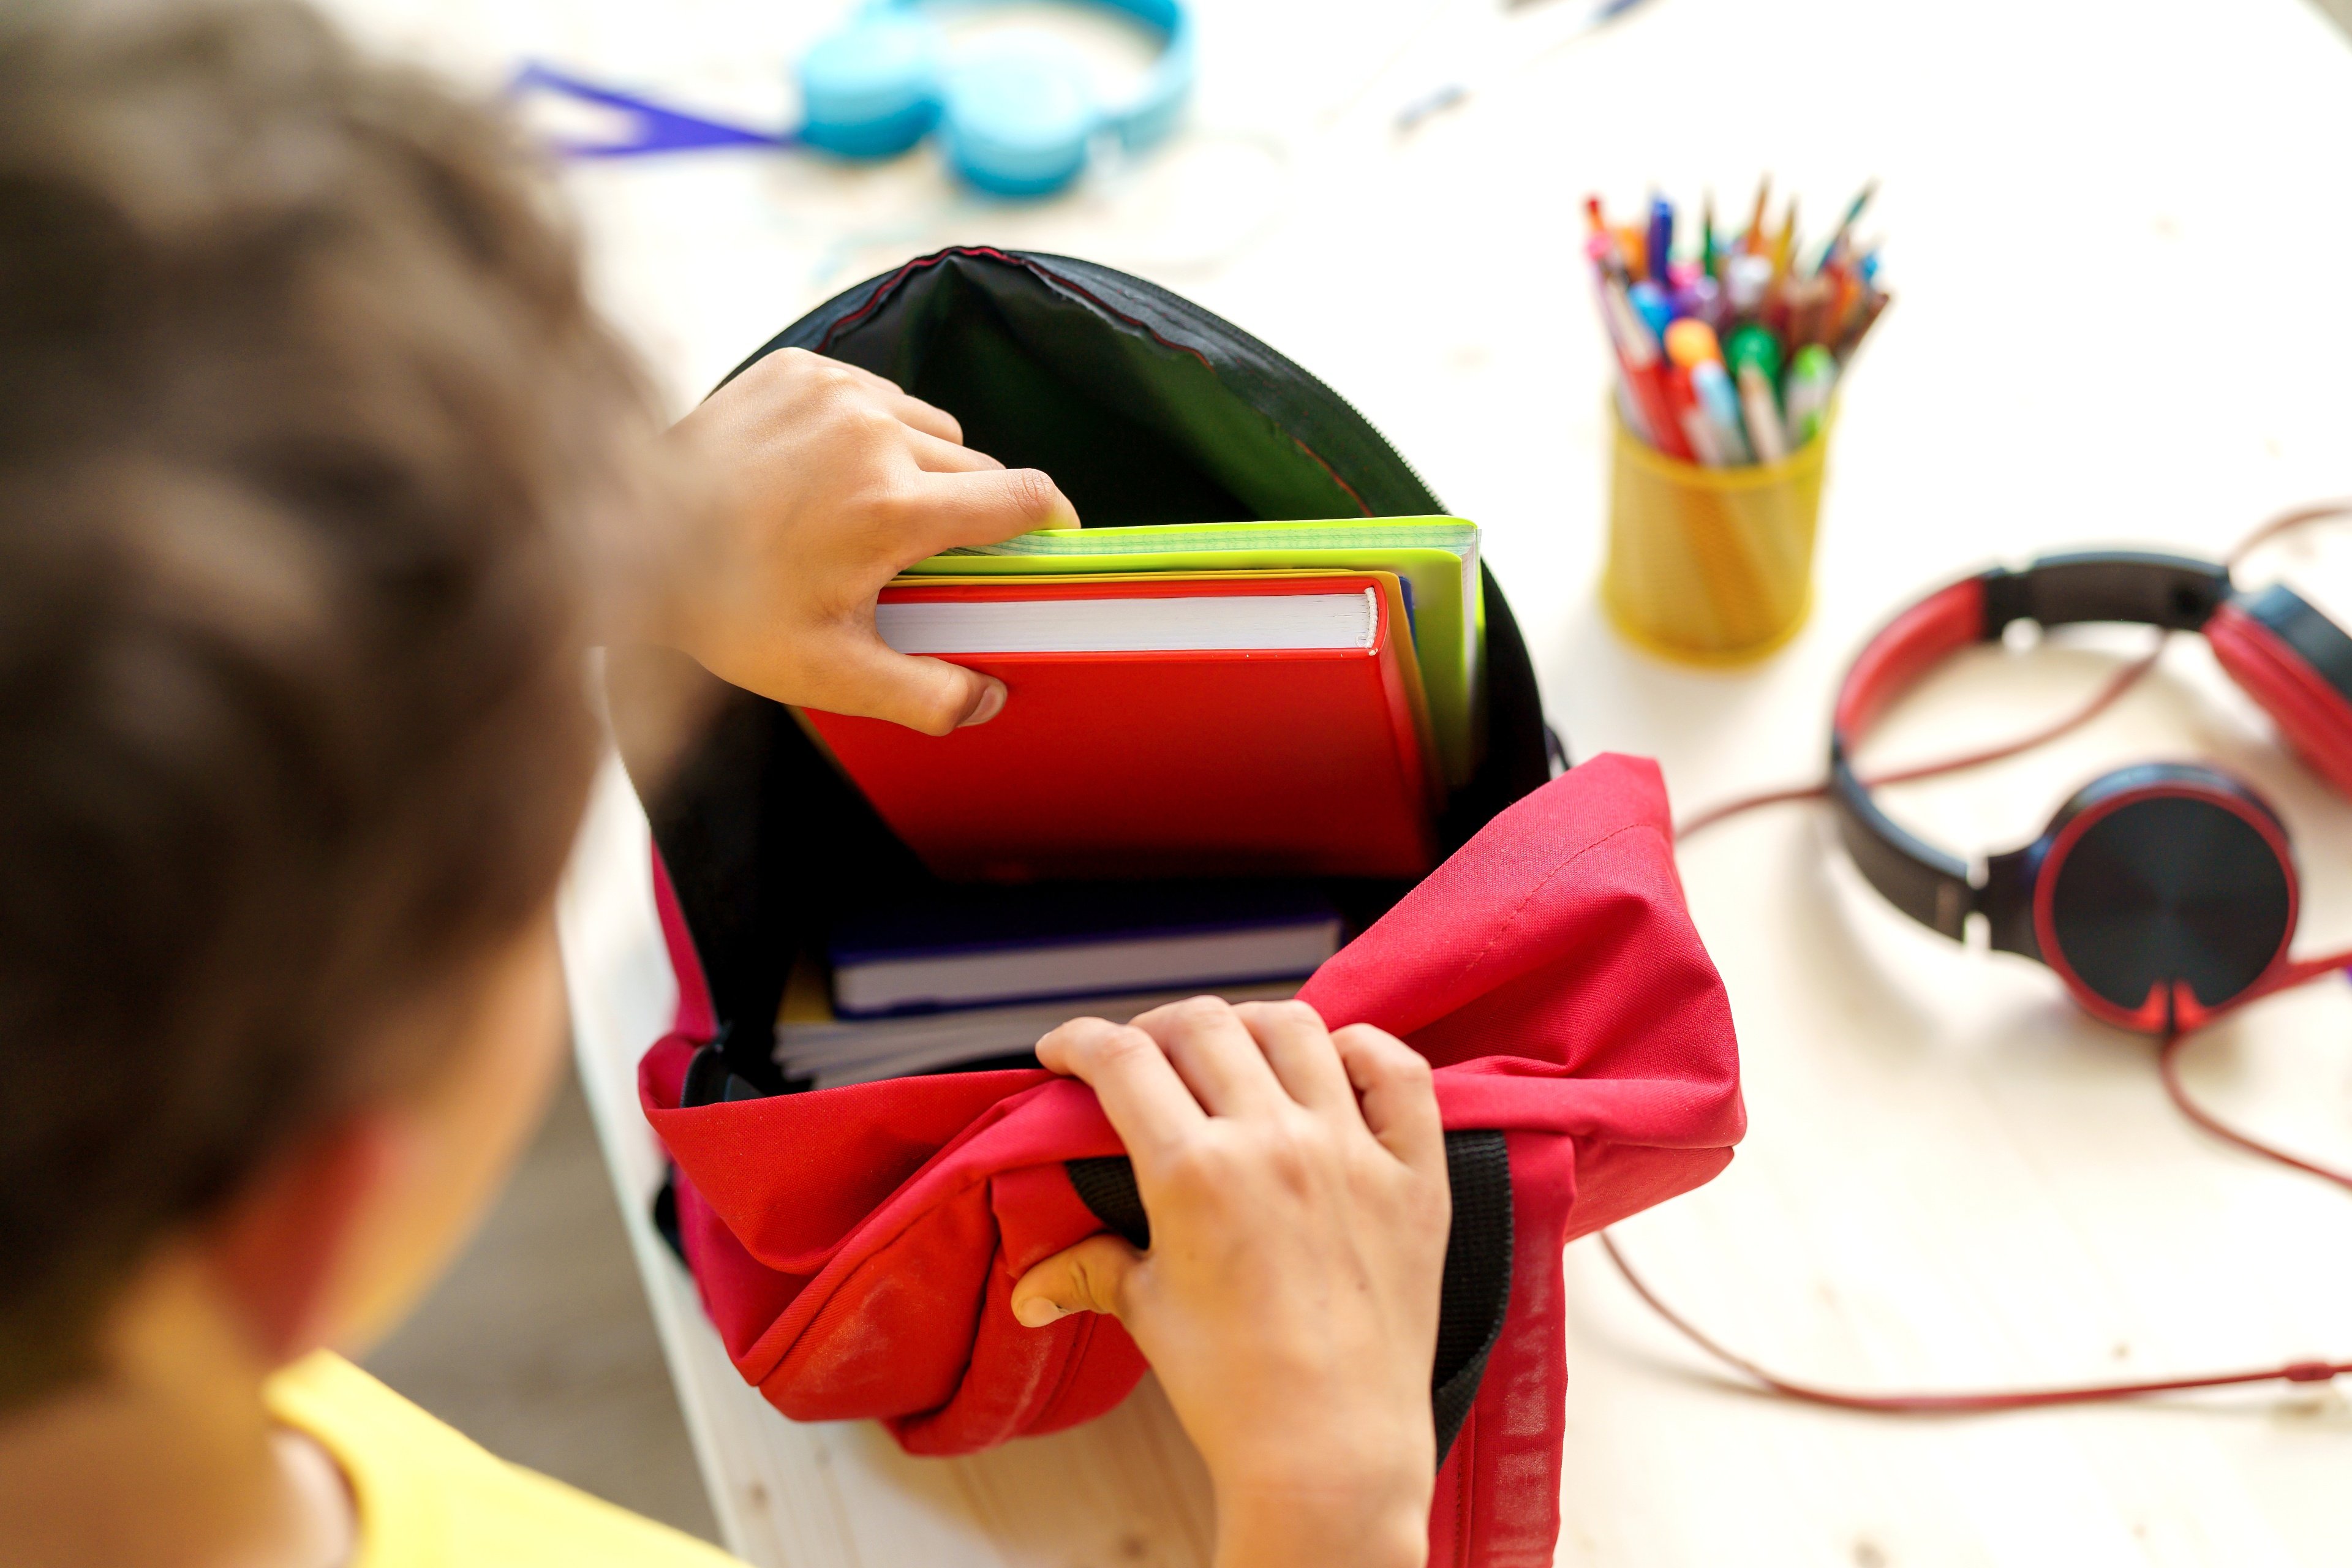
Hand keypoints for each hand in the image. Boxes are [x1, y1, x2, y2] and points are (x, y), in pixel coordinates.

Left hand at [655, 348, 1075, 733]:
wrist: (617, 535)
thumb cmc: (723, 610)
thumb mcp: (828, 674)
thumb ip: (924, 695)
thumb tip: (989, 701)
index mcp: (897, 509)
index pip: (1023, 497)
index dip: (1052, 521)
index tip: (1054, 539)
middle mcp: (877, 435)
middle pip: (979, 466)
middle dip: (971, 511)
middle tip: (930, 556)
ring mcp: (837, 392)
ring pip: (930, 428)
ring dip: (923, 466)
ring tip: (872, 512)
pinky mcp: (800, 368)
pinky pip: (875, 397)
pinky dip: (870, 432)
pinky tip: (826, 473)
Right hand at [1011, 999, 1448, 1567]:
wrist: (1331, 1451)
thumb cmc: (1235, 1391)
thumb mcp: (1149, 1314)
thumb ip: (1091, 1268)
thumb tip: (1029, 1284)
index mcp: (1193, 1172)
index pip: (1122, 1059)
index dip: (1079, 1041)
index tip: (1064, 1051)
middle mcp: (1272, 1142)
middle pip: (1202, 1026)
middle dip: (1153, 1029)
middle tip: (1142, 1057)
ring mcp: (1351, 1151)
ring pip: (1294, 1028)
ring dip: (1247, 1026)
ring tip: (1230, 1052)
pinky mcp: (1413, 1174)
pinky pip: (1397, 1070)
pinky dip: (1360, 1050)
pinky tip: (1333, 1063)